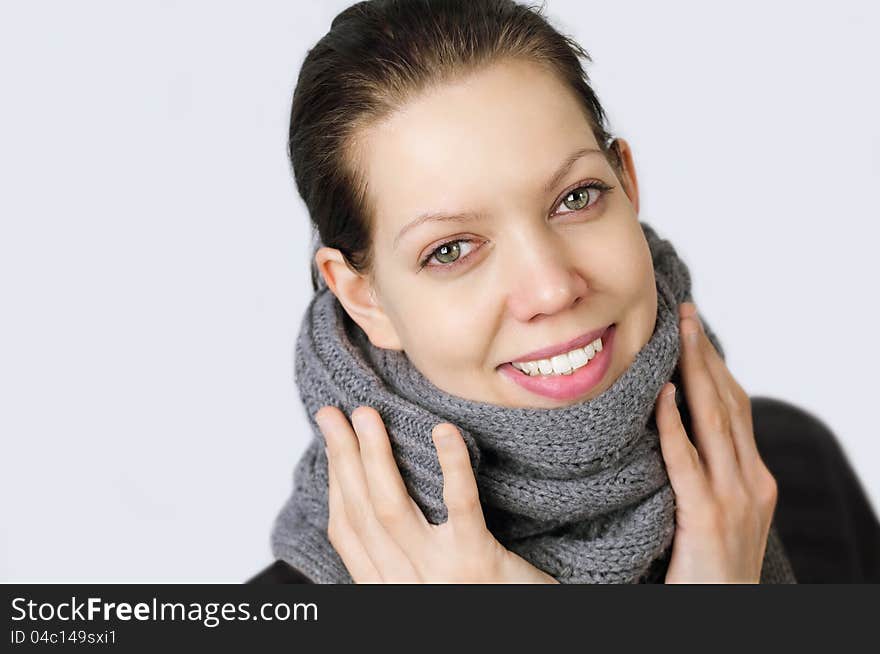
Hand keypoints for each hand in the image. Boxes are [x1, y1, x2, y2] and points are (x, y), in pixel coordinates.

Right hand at [315, 405, 558, 583]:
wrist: (525, 631)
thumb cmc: (483, 594)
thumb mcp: (430, 579)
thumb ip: (402, 553)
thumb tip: (375, 494)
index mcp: (388, 587)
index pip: (347, 530)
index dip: (335, 481)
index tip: (330, 441)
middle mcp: (405, 585)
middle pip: (362, 513)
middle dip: (343, 458)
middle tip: (334, 414)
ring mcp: (440, 573)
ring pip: (392, 508)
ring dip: (375, 456)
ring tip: (367, 415)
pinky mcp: (477, 560)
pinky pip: (460, 506)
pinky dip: (451, 466)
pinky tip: (443, 431)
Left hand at [655, 302, 778, 583]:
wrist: (723, 618)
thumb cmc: (708, 570)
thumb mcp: (713, 514)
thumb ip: (702, 474)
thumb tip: (669, 427)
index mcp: (754, 478)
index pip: (736, 408)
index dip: (716, 366)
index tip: (694, 330)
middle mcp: (751, 481)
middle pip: (728, 403)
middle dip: (705, 355)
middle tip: (685, 313)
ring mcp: (734, 500)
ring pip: (715, 422)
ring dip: (694, 372)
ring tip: (677, 333)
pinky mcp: (708, 519)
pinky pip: (687, 463)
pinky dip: (674, 425)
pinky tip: (660, 395)